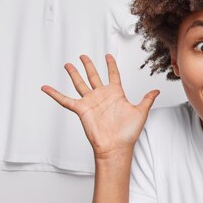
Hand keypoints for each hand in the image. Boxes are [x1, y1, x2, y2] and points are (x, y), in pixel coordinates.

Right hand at [41, 54, 159, 160]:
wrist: (116, 146)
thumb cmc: (128, 132)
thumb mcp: (141, 112)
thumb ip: (147, 99)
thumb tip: (157, 90)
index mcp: (116, 94)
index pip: (113, 75)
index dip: (111, 65)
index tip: (108, 56)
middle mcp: (102, 96)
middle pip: (94, 76)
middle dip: (88, 66)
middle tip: (83, 56)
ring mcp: (91, 102)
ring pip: (80, 83)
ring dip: (74, 74)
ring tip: (68, 64)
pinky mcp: (81, 109)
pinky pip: (65, 100)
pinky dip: (55, 94)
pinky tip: (45, 88)